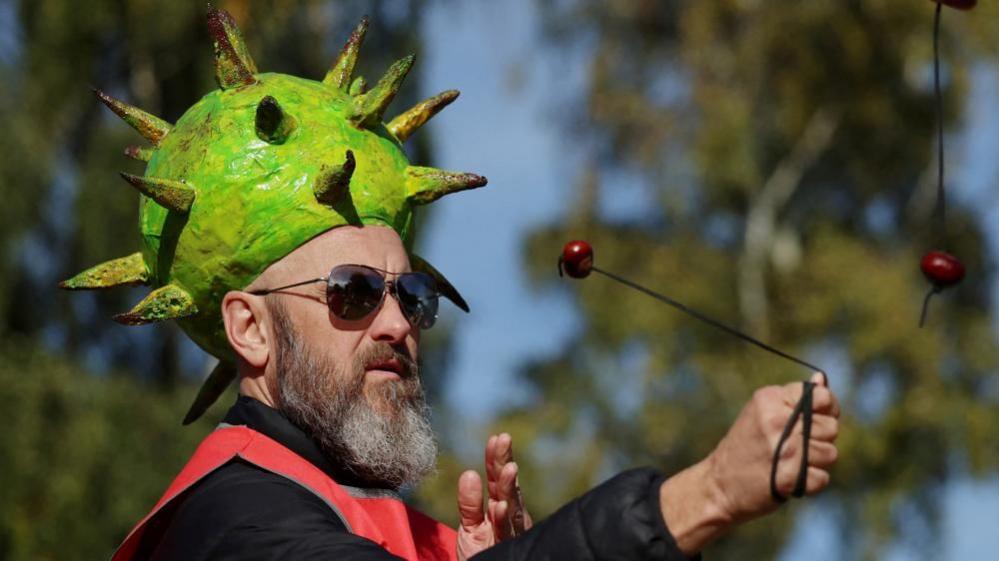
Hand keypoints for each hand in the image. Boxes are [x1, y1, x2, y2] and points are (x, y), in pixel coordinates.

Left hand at [456, 433, 532, 559]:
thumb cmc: (480, 553)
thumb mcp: (470, 527)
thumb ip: (469, 503)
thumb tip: (469, 473)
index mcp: (500, 506)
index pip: (497, 478)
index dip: (495, 458)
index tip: (495, 437)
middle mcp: (510, 516)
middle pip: (507, 485)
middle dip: (505, 461)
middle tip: (503, 439)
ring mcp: (511, 531)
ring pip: (512, 505)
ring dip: (509, 486)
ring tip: (508, 467)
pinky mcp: (509, 546)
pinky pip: (505, 532)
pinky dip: (503, 519)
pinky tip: (500, 506)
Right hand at [660, 373, 839, 554]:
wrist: (719, 484)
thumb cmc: (746, 446)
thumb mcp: (762, 413)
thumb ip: (793, 399)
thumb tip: (822, 379)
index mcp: (770, 399)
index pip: (823, 397)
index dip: (826, 409)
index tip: (814, 420)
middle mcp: (777, 421)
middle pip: (831, 427)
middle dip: (819, 439)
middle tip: (793, 446)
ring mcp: (785, 450)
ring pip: (831, 453)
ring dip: (815, 462)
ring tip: (790, 462)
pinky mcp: (790, 477)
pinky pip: (823, 478)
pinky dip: (810, 482)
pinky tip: (790, 478)